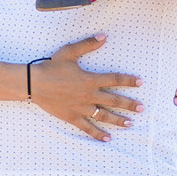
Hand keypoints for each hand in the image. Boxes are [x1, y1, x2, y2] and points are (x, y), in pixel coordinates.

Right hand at [27, 34, 142, 140]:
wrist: (34, 84)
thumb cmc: (51, 67)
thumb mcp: (69, 52)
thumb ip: (87, 45)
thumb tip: (104, 36)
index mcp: (90, 79)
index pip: (114, 79)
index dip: (128, 80)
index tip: (140, 82)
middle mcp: (88, 95)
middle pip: (114, 101)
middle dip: (129, 104)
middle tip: (141, 108)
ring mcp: (81, 108)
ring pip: (104, 116)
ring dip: (118, 120)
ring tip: (130, 123)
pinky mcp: (72, 117)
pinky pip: (87, 128)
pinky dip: (97, 134)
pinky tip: (107, 138)